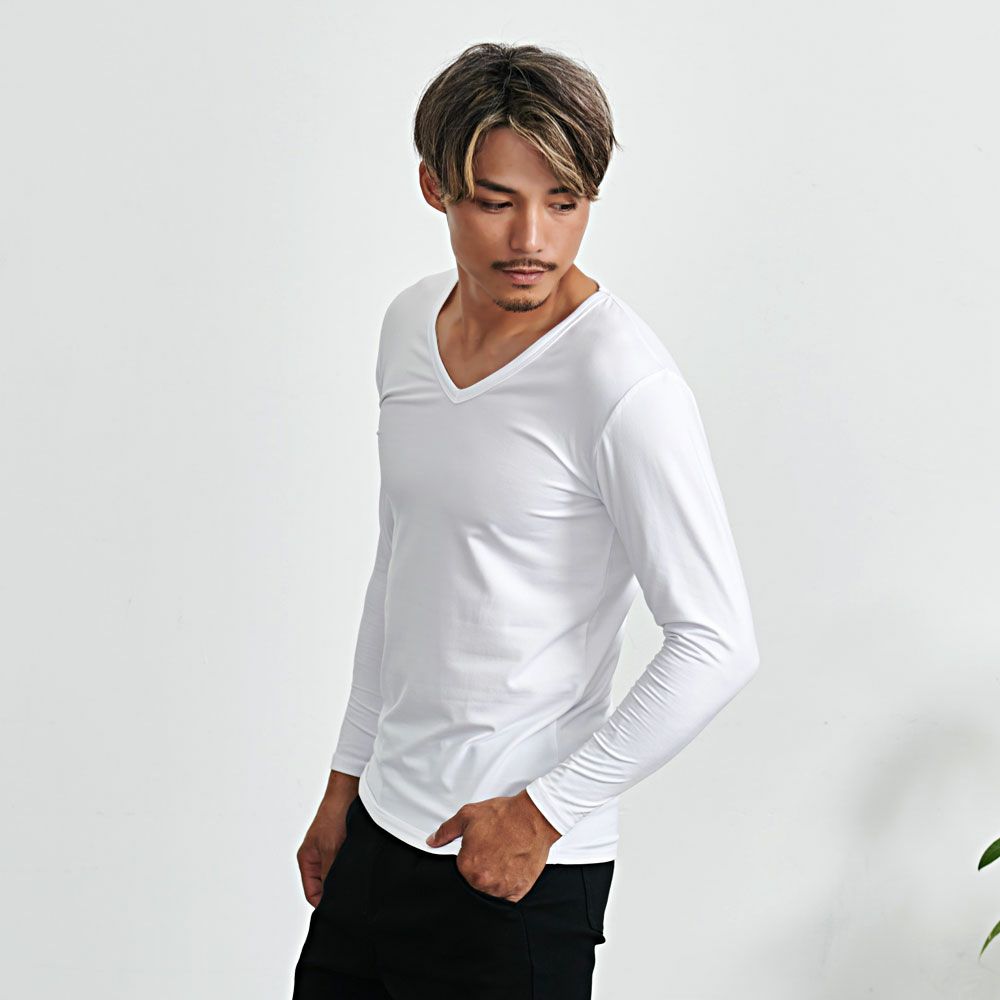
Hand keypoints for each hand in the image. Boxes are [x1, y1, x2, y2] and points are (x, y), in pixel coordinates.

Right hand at [296, 772, 357, 907]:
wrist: (351, 789)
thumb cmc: (334, 815)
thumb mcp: (330, 849)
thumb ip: (331, 875)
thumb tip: (335, 901)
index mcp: (308, 860)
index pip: (314, 894)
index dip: (326, 904)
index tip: (342, 910)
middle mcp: (320, 857)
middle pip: (328, 886)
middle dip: (340, 890)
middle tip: (356, 896)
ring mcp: (334, 850)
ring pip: (342, 874)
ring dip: (351, 876)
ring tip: (361, 878)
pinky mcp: (349, 844)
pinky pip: (352, 863)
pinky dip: (358, 866)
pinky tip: (367, 867)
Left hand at [425, 790, 561, 902]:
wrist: (533, 817)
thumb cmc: (503, 816)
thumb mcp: (468, 815)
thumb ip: (446, 831)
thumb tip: (432, 841)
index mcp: (467, 866)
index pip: (460, 870)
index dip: (469, 857)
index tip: (479, 849)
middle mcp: (483, 882)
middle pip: (474, 882)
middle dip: (481, 869)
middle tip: (493, 851)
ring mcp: (502, 889)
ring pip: (489, 892)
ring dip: (493, 880)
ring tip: (503, 858)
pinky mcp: (518, 892)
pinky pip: (506, 899)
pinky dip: (507, 888)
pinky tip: (511, 870)